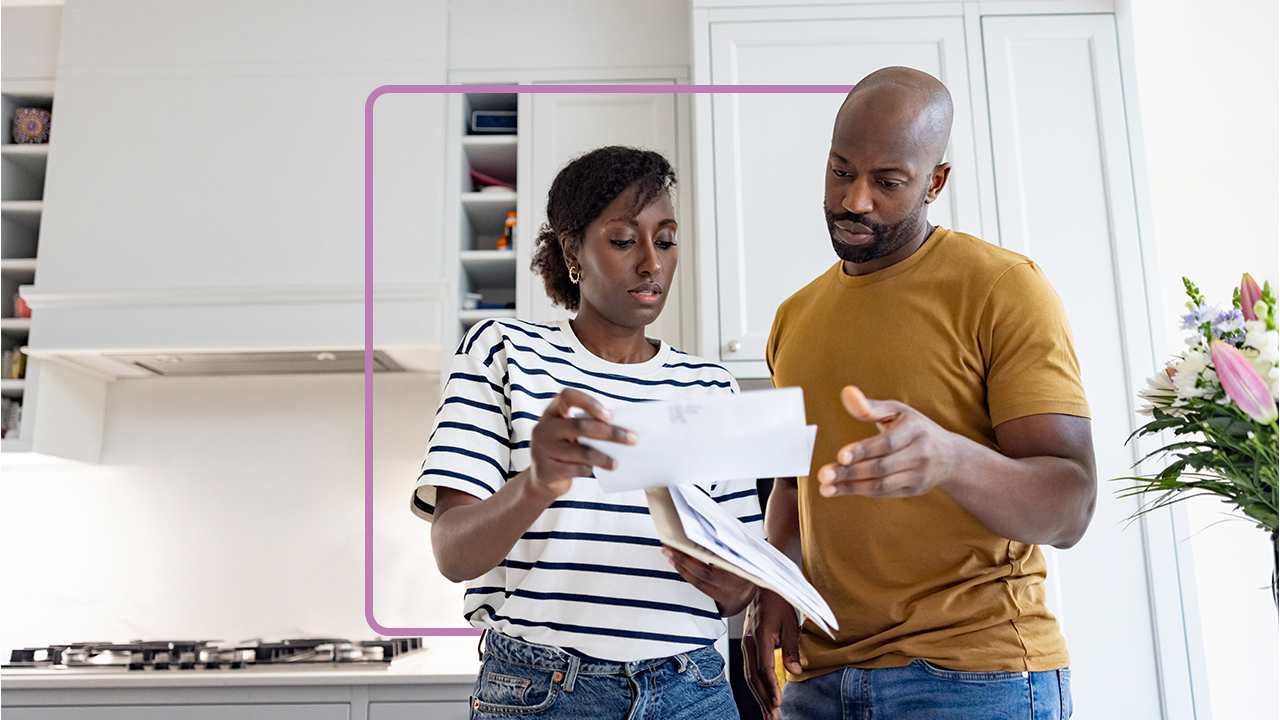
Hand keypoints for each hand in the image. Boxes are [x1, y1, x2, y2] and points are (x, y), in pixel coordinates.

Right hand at [528, 389, 635, 499]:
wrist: (542, 479)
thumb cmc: (565, 450)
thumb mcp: (570, 433)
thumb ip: (587, 426)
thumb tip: (624, 427)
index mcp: (552, 412)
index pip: (567, 396)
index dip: (589, 403)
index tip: (609, 415)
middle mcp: (544, 428)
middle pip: (581, 426)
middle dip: (611, 433)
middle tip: (633, 439)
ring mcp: (542, 449)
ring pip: (581, 451)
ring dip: (604, 458)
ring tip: (616, 463)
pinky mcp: (545, 470)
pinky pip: (575, 469)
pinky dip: (588, 470)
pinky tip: (594, 471)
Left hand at [661, 547, 757, 616]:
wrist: (753, 590)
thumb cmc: (747, 563)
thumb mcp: (745, 550)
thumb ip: (731, 542)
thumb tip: (708, 522)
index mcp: (743, 567)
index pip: (720, 557)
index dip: (703, 550)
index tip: (687, 538)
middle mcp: (736, 583)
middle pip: (705, 572)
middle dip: (684, 559)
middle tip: (668, 546)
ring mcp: (727, 594)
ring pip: (699, 581)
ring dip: (681, 566)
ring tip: (669, 553)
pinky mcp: (719, 600)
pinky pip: (699, 586)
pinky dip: (686, 574)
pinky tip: (676, 563)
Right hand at [742, 589, 799, 719]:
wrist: (762, 585)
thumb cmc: (778, 601)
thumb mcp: (791, 623)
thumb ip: (791, 649)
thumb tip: (795, 672)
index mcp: (760, 635)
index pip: (763, 667)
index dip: (771, 686)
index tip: (778, 701)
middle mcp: (749, 642)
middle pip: (754, 677)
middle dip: (764, 699)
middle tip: (773, 716)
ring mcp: (745, 645)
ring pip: (749, 676)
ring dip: (759, 696)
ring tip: (768, 714)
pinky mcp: (747, 647)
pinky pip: (749, 670)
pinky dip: (756, 686)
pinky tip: (763, 697)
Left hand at [816, 385, 962, 498]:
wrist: (950, 457)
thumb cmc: (915, 428)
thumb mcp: (898, 411)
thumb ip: (870, 406)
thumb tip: (846, 394)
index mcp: (915, 430)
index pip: (886, 443)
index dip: (863, 450)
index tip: (840, 456)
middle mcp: (919, 454)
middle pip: (880, 467)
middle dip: (849, 472)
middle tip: (823, 474)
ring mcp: (918, 475)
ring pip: (881, 484)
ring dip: (850, 487)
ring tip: (826, 487)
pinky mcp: (913, 490)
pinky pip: (884, 493)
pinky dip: (861, 491)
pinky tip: (841, 489)